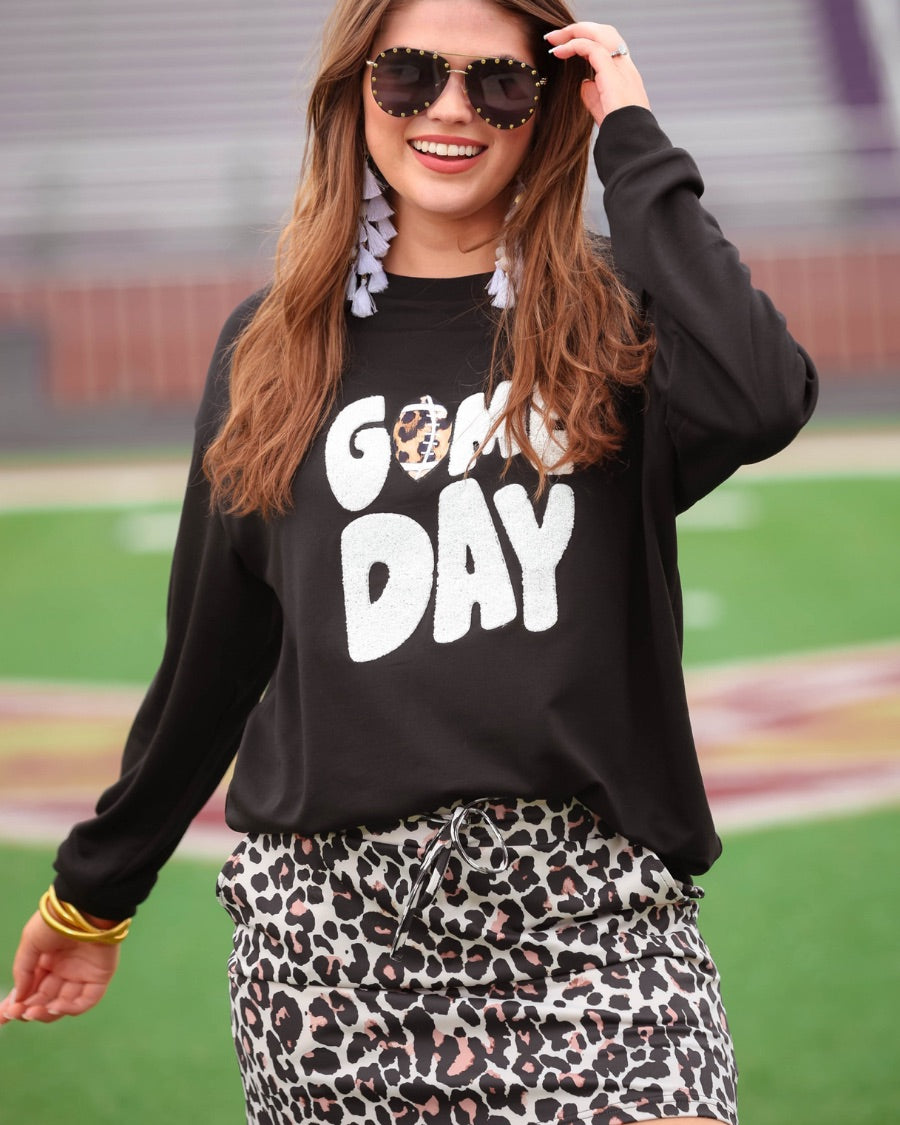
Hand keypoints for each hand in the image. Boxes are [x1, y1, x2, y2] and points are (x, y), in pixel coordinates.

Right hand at [0, 910, 120, 1024]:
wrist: (84, 908)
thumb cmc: (56, 920)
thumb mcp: (30, 942)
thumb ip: (23, 971)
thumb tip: (17, 998)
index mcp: (47, 961)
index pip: (31, 989)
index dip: (17, 1004)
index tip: (1, 1017)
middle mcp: (64, 970)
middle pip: (44, 1000)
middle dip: (28, 1010)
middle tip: (15, 1012)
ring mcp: (81, 975)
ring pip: (62, 1004)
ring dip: (45, 1013)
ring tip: (31, 1012)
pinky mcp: (99, 978)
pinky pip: (85, 1001)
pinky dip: (69, 1009)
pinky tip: (53, 1007)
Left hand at [546, 23, 650, 127]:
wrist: (629, 141)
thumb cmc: (618, 132)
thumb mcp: (603, 110)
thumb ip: (594, 95)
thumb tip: (584, 83)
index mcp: (625, 74)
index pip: (608, 45)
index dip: (587, 40)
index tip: (566, 47)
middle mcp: (625, 66)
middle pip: (604, 32)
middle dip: (578, 30)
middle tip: (555, 37)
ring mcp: (621, 67)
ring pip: (598, 33)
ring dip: (572, 32)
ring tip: (553, 40)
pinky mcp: (612, 72)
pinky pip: (590, 47)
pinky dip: (572, 45)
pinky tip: (558, 52)